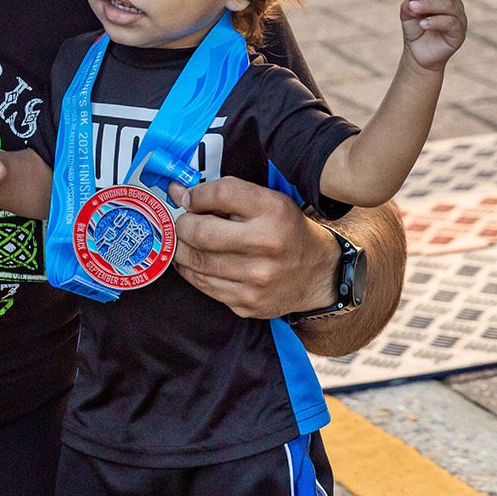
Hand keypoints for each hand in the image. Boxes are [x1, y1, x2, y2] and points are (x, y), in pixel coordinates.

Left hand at [171, 177, 338, 317]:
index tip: (188, 199)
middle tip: (182, 223)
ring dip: (181, 250)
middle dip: (182, 225)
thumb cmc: (286, 232)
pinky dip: (191, 271)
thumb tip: (177, 193)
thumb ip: (225, 194)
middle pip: (201, 233)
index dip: (195, 195)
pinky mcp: (248, 302)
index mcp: (274, 211)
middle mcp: (267, 245)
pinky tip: (193, 262)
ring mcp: (257, 278)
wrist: (319, 274)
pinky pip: (204, 285)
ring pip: (196, 262)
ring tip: (183, 242)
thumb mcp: (268, 202)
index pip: (220, 193)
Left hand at [400, 0, 466, 71]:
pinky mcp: (459, 33)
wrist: (419, 55)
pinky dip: (435, 21)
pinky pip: (451, 22)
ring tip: (413, 9)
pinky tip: (422, 24)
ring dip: (428, 4)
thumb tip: (412, 0)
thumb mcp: (407, 16)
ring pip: (449, 4)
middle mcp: (454, 3)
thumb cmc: (415, 31)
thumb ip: (408, 5)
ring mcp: (459, 17)